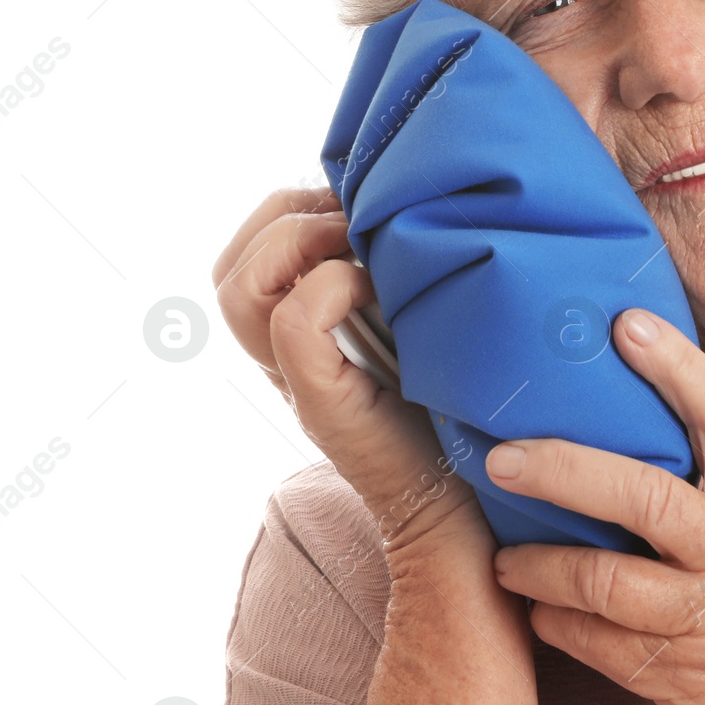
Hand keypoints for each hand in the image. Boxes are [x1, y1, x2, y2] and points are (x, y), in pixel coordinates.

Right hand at [212, 187, 493, 562]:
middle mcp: (286, 357)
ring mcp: (298, 381)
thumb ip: (399, 272)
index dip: (291, 210)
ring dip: (301, 243)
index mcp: (301, 334)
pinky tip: (382, 292)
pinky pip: (292, 321)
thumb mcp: (426, 318)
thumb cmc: (465, 405)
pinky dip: (333, 286)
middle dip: (289, 217)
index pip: (247, 253)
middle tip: (357, 221)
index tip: (357, 209)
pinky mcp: (323, 405)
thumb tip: (407, 202)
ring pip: (239, 288)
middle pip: (231, 266)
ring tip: (363, 250)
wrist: (473, 503)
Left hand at [485, 308, 704, 704]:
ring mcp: (702, 616)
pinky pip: (595, 643)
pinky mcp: (675, 675)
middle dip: (564, 470)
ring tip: (504, 553)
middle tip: (504, 455)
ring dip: (539, 564)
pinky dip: (555, 621)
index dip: (676, 367)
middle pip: (643, 497)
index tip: (626, 324)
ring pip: (603, 580)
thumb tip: (644, 421)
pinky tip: (538, 607)